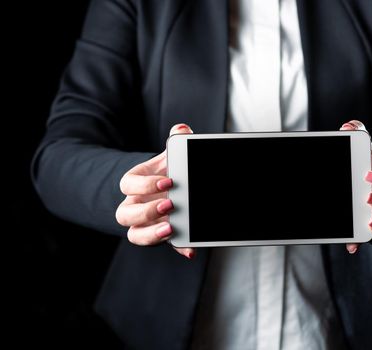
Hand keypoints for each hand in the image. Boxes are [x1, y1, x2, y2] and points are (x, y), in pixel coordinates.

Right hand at [116, 123, 195, 258]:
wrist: (175, 186)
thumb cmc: (169, 170)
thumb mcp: (172, 156)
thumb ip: (177, 142)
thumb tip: (181, 130)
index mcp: (135, 183)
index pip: (128, 184)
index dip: (145, 185)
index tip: (168, 182)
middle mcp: (135, 205)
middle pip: (125, 214)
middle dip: (145, 212)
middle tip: (169, 205)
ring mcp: (146, 223)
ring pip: (135, 235)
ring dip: (151, 234)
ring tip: (171, 229)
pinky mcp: (162, 235)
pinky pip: (166, 246)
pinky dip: (178, 248)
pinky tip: (189, 250)